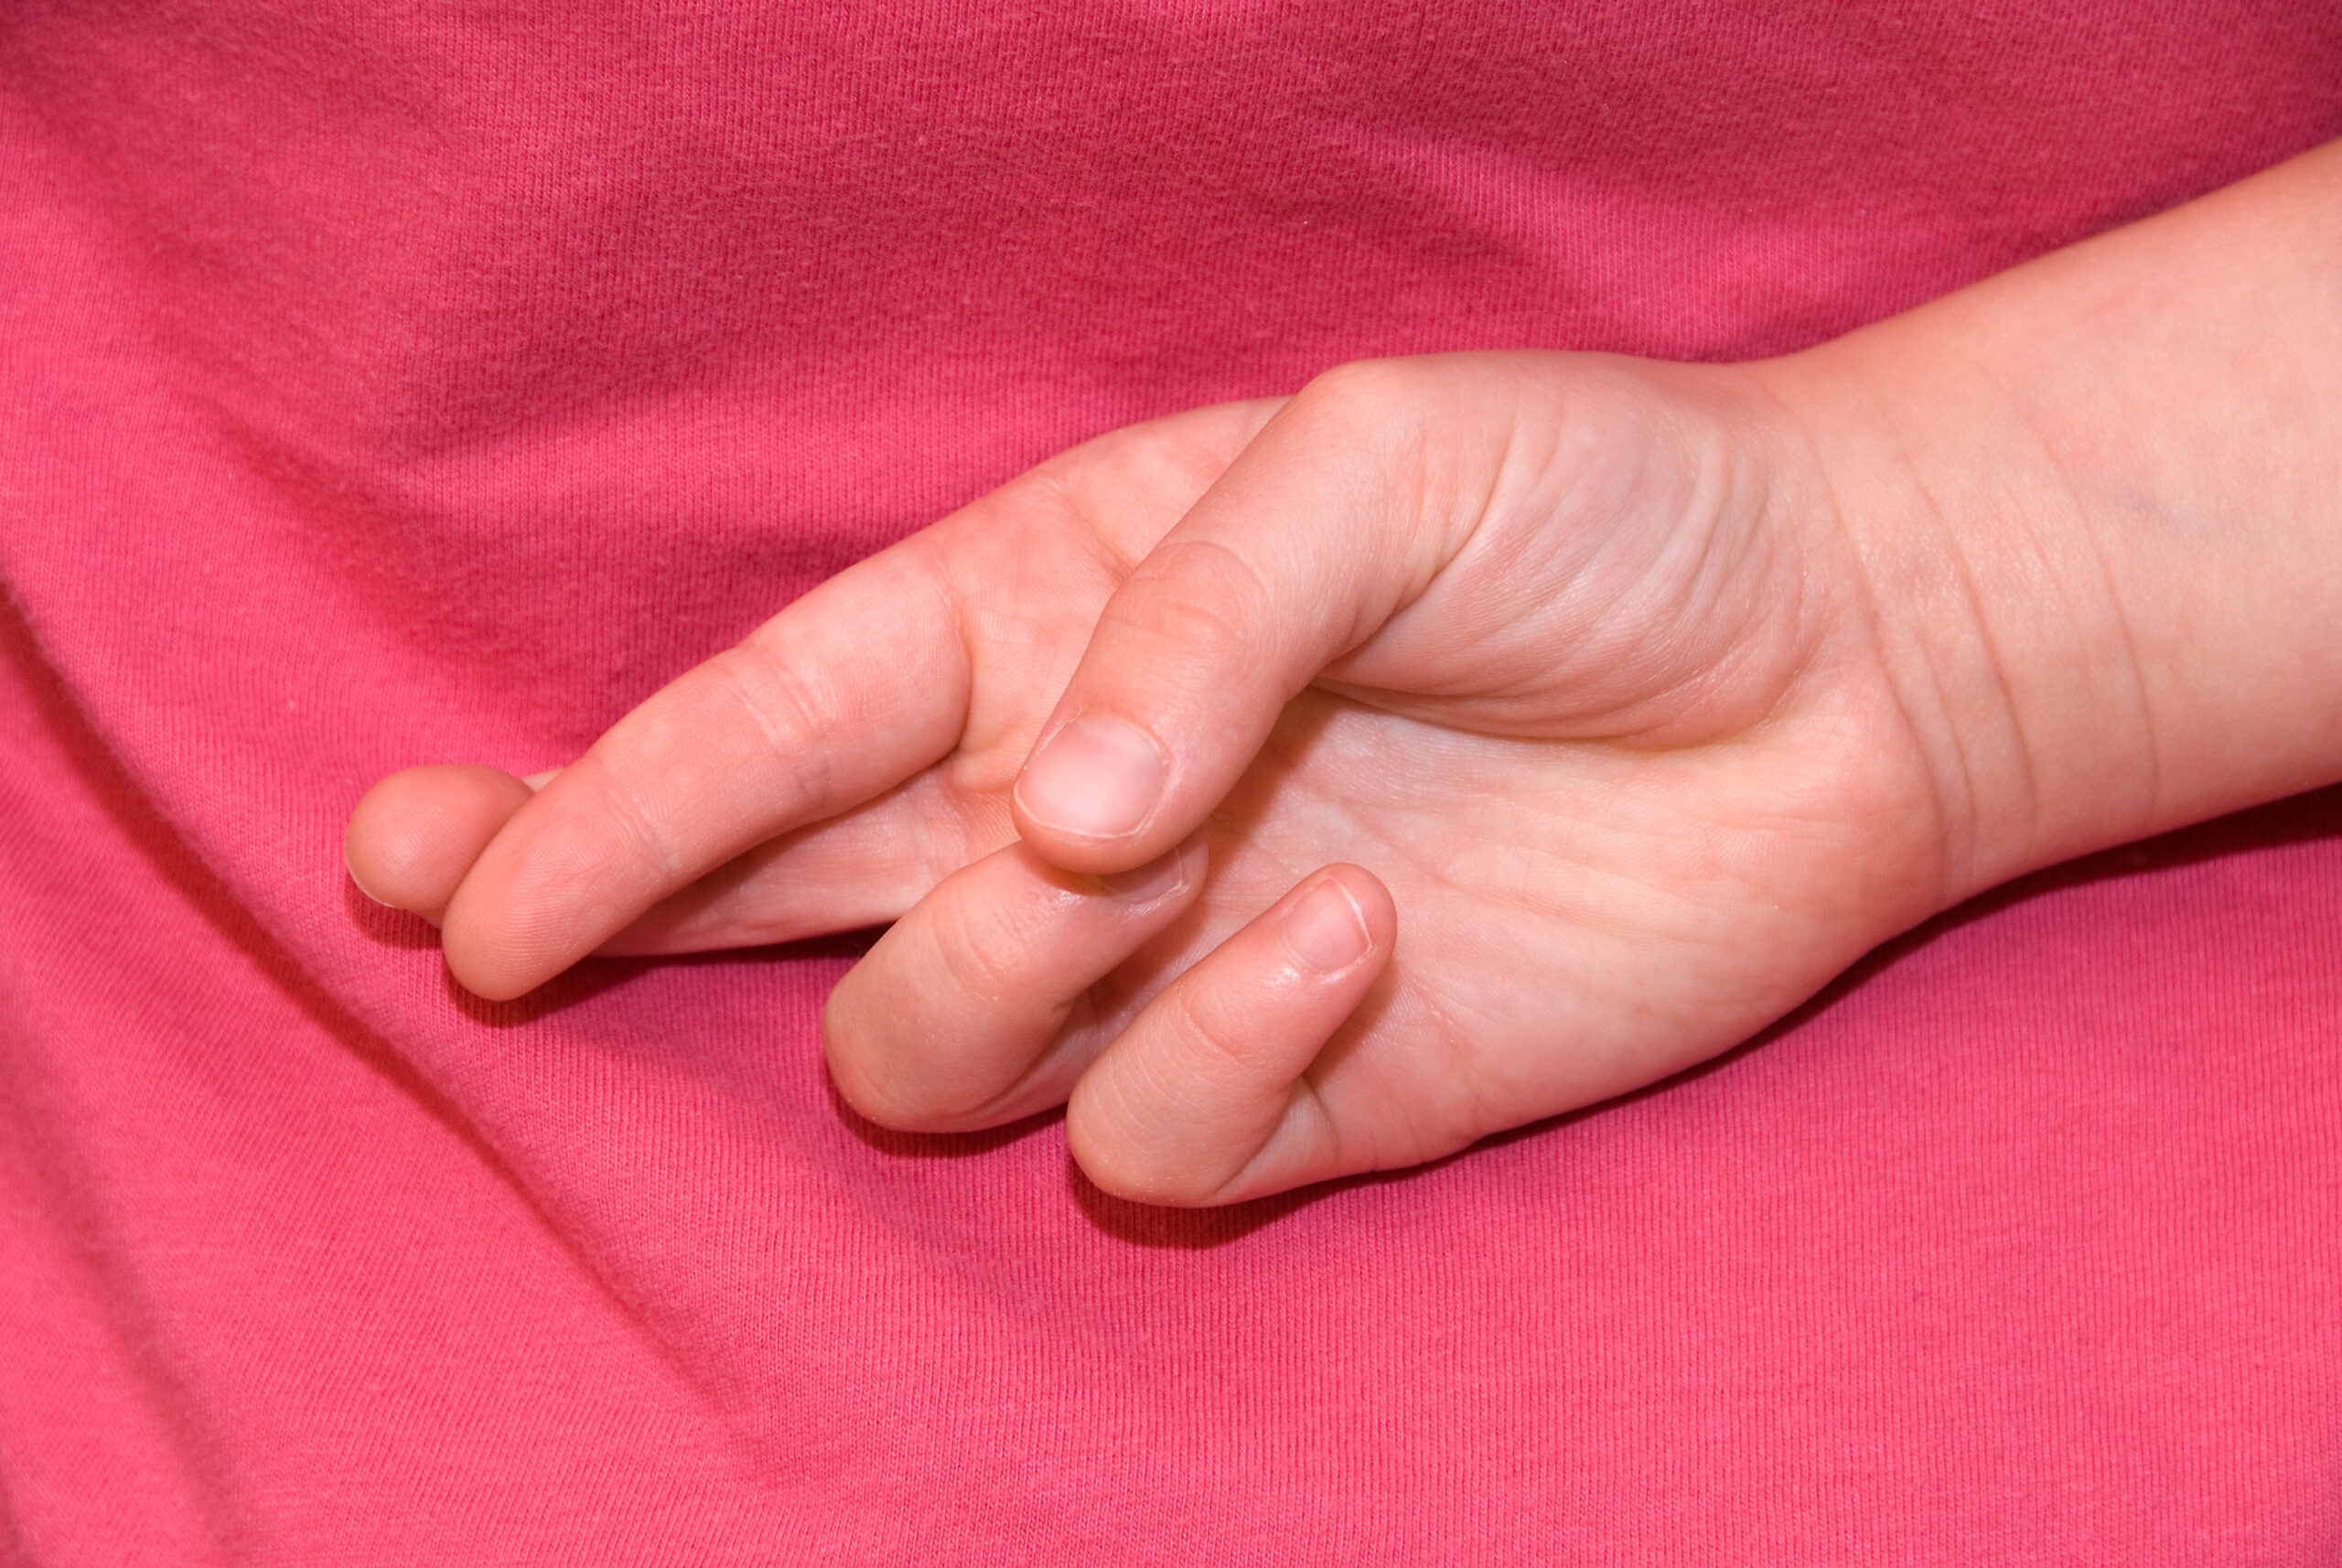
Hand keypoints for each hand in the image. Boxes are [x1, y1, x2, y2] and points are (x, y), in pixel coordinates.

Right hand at [349, 350, 1952, 1202]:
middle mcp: (1069, 796)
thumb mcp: (1379, 462)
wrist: (1836, 653)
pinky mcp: (1301, 1091)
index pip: (778, 713)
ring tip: (1154, 864)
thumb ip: (1190, 618)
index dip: (611, 795)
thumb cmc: (1598, 508)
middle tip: (469, 924)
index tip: (447, 867)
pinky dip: (1209, 1065)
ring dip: (992, 977)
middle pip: (767, 890)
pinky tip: (1355, 939)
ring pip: (933, 1047)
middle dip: (600, 900)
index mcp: (1048, 614)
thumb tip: (1044, 817)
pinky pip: (1153, 1145)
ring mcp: (1170, 957)